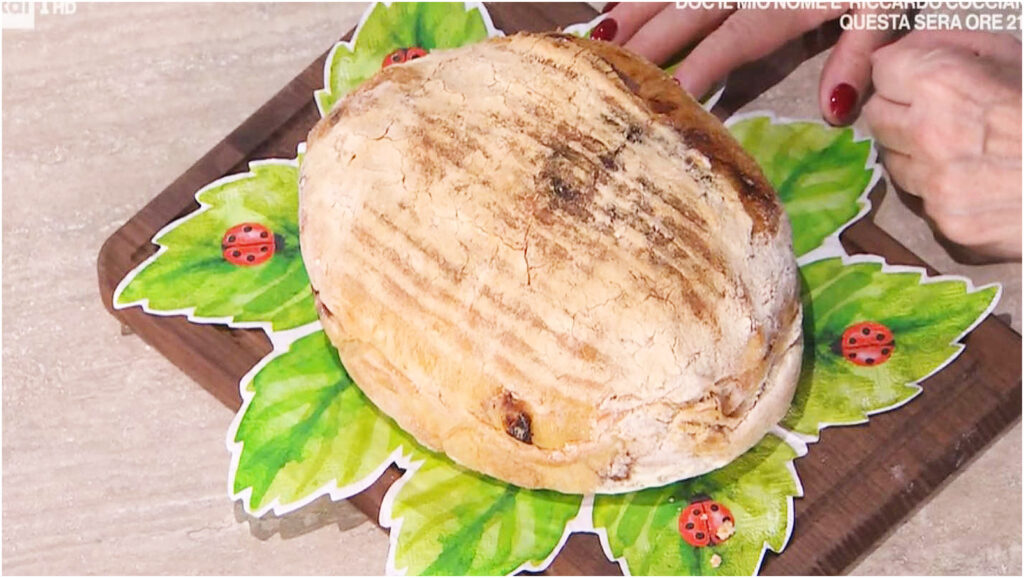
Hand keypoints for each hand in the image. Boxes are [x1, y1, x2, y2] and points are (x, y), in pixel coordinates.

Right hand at [598, 3, 898, 123]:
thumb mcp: (891, 1)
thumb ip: (860, 52)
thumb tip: (833, 111)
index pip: (735, 38)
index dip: (701, 69)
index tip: (667, 99)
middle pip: (690, 10)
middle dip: (647, 43)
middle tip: (604, 73)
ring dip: (634, 9)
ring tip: (599, 39)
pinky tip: (616, 3)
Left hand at [863, 30, 1021, 259]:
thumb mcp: (1016, 56)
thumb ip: (951, 45)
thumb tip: (904, 48)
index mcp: (942, 83)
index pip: (882, 70)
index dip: (902, 71)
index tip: (918, 78)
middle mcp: (926, 134)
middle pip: (876, 117)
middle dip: (899, 111)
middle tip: (938, 114)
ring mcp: (933, 183)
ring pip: (893, 161)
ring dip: (915, 153)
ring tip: (963, 149)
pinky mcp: (945, 222)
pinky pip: (921, 199)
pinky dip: (938, 189)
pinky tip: (976, 181)